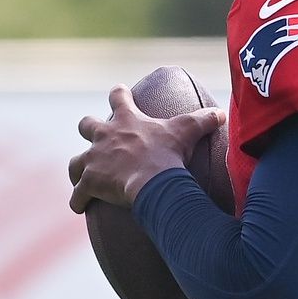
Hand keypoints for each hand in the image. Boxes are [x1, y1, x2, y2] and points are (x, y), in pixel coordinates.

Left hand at [67, 85, 226, 213]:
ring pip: (76, 162)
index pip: (119, 96)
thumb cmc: (168, 154)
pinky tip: (80, 206)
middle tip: (97, 139)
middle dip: (89, 129)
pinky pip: (78, 193)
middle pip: (86, 124)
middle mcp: (104, 136)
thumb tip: (221, 113)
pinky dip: (78, 200)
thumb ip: (203, 120)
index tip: (119, 92)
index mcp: (126, 120)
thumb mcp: (188, 131)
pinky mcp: (89, 182)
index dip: (119, 94)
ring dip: (80, 169)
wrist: (153, 180)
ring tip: (84, 178)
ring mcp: (94, 159)